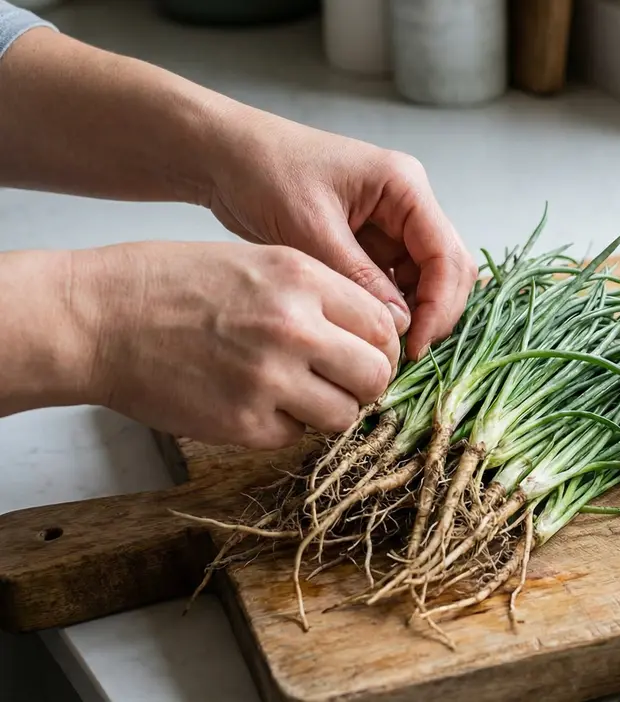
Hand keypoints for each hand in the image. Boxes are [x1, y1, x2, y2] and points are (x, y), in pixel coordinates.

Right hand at [75, 241, 398, 448]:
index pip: (385, 325)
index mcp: (301, 280)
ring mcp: (270, 380)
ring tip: (297, 393)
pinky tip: (254, 401)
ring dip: (330, 409)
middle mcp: (294, 329)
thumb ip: (318, 295)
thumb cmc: (170, 284)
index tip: (369, 352)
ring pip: (345, 414)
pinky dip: (285, 426)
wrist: (96, 318)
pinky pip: (297, 436)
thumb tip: (371, 332)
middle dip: (366, 382)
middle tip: (343, 380)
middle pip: (377, 375)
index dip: (383, 345)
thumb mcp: (256, 261)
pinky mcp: (244, 425)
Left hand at [203, 110, 477, 358]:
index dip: (439, 305)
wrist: (224, 155)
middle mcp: (408, 202)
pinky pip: (397, 280)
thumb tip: (399, 325)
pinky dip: (390, 306)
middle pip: (448, 267)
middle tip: (406, 353)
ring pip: (426, 278)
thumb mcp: (311, 229)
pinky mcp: (372, 239)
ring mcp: (393, 221)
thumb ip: (358, 277)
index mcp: (404, 186)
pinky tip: (369, 329)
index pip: (447, 255)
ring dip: (414, 312)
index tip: (415, 345)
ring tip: (384, 345)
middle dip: (435, 312)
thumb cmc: (263, 173)